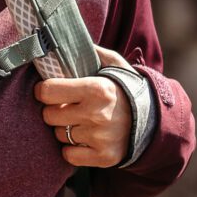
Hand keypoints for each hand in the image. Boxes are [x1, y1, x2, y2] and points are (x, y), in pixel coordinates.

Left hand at [35, 49, 132, 166]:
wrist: (154, 118)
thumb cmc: (125, 88)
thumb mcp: (113, 63)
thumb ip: (90, 51)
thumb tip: (64, 41)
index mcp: (96, 89)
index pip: (47, 91)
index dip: (43, 91)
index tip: (47, 90)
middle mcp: (97, 114)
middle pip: (49, 115)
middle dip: (54, 110)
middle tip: (67, 107)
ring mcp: (101, 138)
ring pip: (59, 135)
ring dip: (64, 129)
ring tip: (80, 121)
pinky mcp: (104, 156)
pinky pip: (69, 155)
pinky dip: (72, 149)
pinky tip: (85, 138)